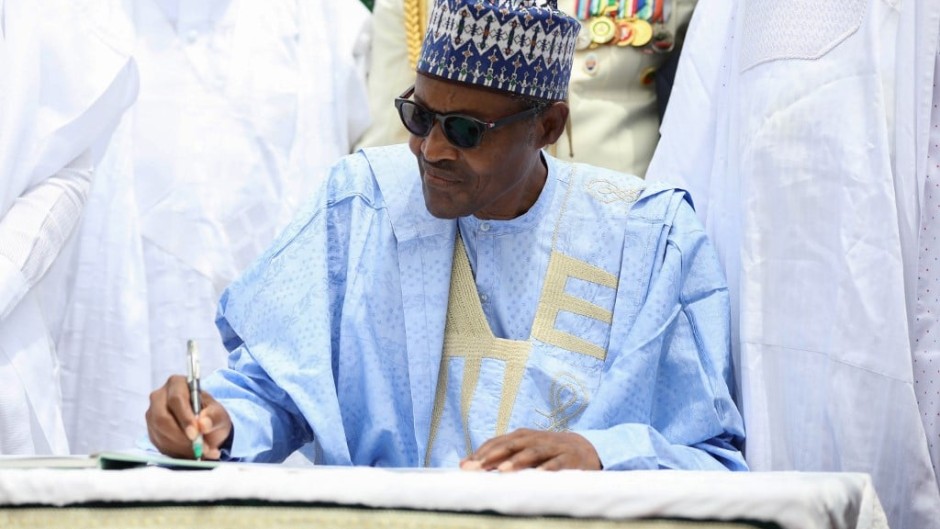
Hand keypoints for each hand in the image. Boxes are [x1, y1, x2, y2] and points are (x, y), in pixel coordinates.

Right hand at [145, 375, 231, 459]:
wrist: (205, 427)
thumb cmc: (211, 415)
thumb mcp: (219, 414)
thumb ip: (213, 417)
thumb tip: (203, 424)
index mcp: (177, 384)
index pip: (176, 399)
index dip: (185, 418)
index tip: (195, 434)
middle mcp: (160, 396)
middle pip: (162, 418)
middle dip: (181, 437)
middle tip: (198, 449)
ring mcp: (152, 414)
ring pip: (160, 433)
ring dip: (180, 447)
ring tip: (201, 452)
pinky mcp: (151, 430)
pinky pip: (159, 444)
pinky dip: (176, 452)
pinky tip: (191, 453)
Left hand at [460, 428, 600, 470]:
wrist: (585, 449)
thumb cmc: (546, 453)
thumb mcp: (523, 451)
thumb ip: (497, 456)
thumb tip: (464, 464)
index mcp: (523, 437)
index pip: (499, 442)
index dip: (482, 452)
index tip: (465, 466)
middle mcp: (536, 439)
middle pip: (513, 445)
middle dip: (494, 455)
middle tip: (477, 467)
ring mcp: (553, 448)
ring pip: (533, 452)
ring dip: (518, 461)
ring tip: (503, 471)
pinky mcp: (570, 459)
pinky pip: (558, 464)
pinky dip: (548, 468)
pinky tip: (539, 475)